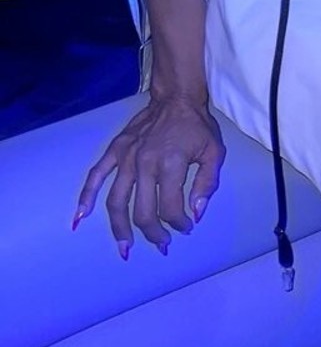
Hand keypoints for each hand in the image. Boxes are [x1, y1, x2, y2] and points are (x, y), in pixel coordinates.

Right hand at [73, 95, 225, 258]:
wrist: (176, 98)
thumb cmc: (197, 127)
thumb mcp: (214, 152)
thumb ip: (207, 183)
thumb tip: (196, 213)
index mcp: (171, 164)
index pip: (170, 207)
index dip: (179, 223)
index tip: (186, 227)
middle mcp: (145, 163)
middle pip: (142, 211)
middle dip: (153, 233)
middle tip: (162, 243)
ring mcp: (126, 158)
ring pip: (116, 202)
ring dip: (119, 229)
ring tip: (125, 248)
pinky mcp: (115, 150)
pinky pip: (96, 176)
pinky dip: (86, 197)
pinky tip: (80, 218)